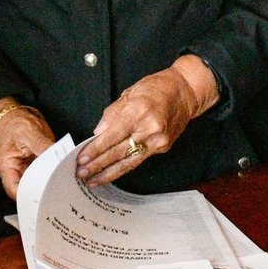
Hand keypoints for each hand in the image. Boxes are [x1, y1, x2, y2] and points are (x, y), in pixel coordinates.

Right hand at [0, 104, 55, 198]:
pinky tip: (60, 170)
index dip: (28, 195)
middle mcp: (15, 171)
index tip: (43, 194)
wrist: (13, 116)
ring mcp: (25, 169)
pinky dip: (52, 172)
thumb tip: (56, 155)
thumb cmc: (14, 123)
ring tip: (60, 178)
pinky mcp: (35, 165)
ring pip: (38, 182)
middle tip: (56, 185)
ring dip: (48, 181)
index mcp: (6, 166)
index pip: (14, 189)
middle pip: (28, 188)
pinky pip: (43, 173)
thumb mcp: (28, 132)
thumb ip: (41, 145)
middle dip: (42, 189)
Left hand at [79, 57, 216, 185]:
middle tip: (82, 173)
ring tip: (93, 180)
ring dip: (109, 173)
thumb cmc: (158, 88)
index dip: (95, 150)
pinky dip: (123, 168)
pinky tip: (111, 173)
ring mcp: (158, 140)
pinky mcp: (163, 147)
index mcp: (138, 112)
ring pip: (130, 162)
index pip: (112, 136)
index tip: (82, 159)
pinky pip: (139, 160)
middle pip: (119, 153)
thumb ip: (112, 114)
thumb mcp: (129, 93)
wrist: (185, 91)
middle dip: (98, 165)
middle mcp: (150, 129)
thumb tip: (98, 132)